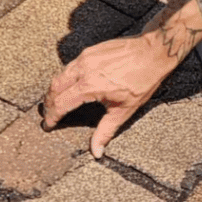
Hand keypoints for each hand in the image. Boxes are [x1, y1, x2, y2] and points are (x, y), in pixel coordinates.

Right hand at [39, 33, 171, 158]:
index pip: (60, 104)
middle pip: (54, 87)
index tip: (48, 125)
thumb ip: (106, 130)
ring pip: (60, 74)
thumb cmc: (142, 80)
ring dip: (55, 89)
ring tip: (56, 100)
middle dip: (48, 103)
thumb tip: (96, 151)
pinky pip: (71, 65)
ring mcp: (86, 57)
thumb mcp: (125, 109)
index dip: (51, 116)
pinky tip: (71, 84)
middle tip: (49, 114)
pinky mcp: (90, 50)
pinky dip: (65, 76)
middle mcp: (83, 70)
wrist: (153, 52)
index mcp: (89, 86)